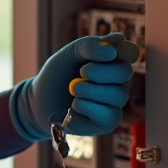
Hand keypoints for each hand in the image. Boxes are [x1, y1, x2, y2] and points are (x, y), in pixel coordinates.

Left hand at [10, 33, 138, 139]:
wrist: (40, 100)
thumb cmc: (58, 75)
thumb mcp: (69, 53)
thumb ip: (89, 45)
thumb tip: (114, 48)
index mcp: (112, 61)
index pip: (127, 51)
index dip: (118, 51)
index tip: (105, 52)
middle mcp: (118, 81)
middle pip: (125, 72)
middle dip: (100, 71)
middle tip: (82, 72)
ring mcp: (114, 102)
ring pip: (117, 95)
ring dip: (90, 90)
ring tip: (73, 89)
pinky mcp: (108, 121)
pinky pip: (109, 115)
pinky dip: (88, 108)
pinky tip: (75, 105)